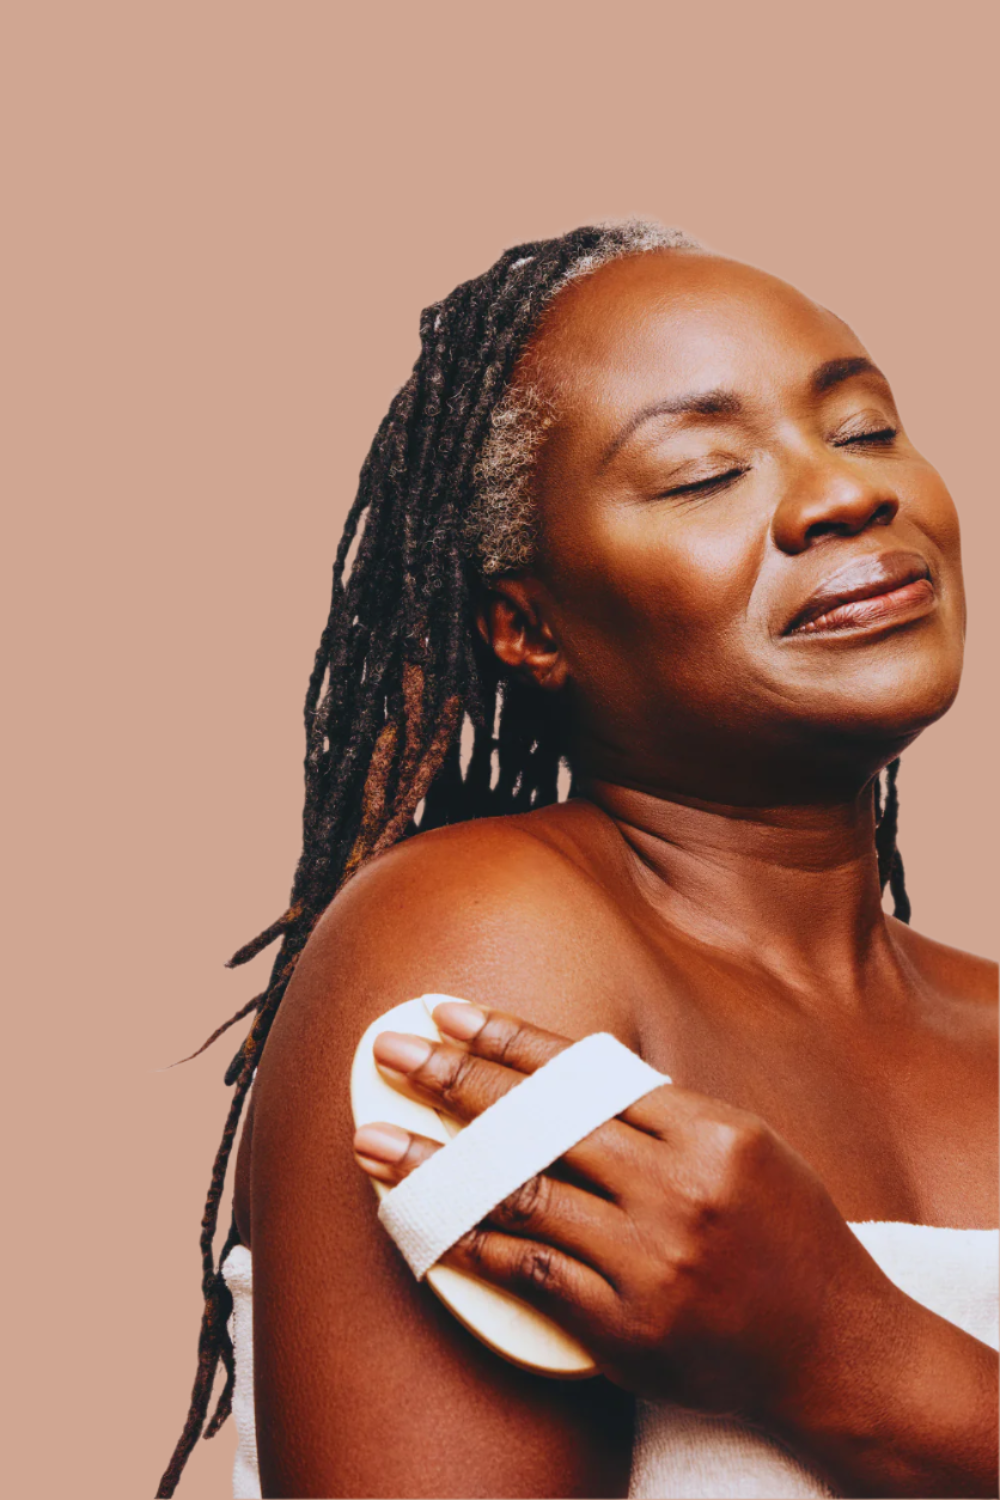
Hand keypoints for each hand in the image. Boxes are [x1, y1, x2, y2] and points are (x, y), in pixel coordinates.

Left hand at [353, 1000, 904, 1429]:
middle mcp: (677, 1188)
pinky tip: (422, 1226)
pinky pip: (529, 1275)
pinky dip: (470, 1246)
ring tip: (370, 1141)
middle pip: (539, 1122)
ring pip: (519, 1195)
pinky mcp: (628, 1326)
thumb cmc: (788, 1234)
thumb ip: (660, 1112)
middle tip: (387, 1050)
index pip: (581, 1070)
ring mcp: (650, 1260)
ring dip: (435, 1167)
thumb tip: (561, 1073)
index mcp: (708, 1130)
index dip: (505, 1036)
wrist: (834, 1349)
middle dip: (452, 1079)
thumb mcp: (743, 1147)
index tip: (444, 1011)